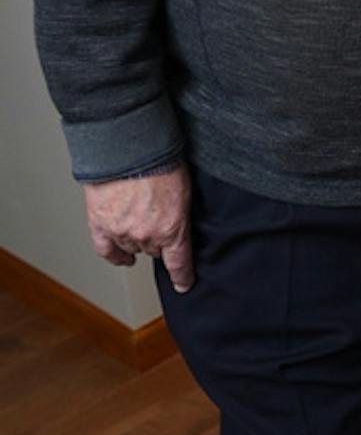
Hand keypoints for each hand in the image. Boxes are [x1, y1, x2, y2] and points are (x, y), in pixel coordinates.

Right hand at [82, 166, 194, 292]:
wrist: (130, 150)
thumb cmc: (162, 162)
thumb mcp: (185, 191)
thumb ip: (180, 213)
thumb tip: (178, 222)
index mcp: (173, 228)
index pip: (179, 262)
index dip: (182, 276)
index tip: (184, 284)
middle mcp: (147, 236)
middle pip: (154, 249)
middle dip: (158, 240)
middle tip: (159, 224)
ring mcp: (122, 232)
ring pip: (132, 247)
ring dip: (138, 240)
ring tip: (141, 225)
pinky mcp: (100, 225)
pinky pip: (106, 250)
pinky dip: (115, 256)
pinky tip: (122, 257)